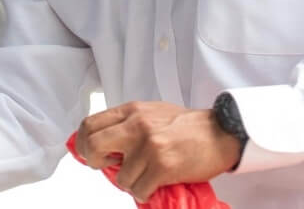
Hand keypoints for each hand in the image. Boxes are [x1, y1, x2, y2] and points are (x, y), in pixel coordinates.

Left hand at [75, 101, 241, 202]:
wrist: (221, 133)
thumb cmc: (188, 126)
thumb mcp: (153, 113)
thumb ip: (128, 124)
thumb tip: (103, 143)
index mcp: (132, 111)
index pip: (89, 124)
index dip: (82, 143)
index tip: (89, 154)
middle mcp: (137, 125)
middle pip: (92, 146)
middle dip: (94, 162)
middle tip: (107, 166)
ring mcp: (149, 146)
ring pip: (119, 178)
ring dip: (132, 182)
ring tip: (147, 175)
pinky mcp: (162, 166)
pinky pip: (138, 190)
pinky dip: (145, 192)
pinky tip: (156, 184)